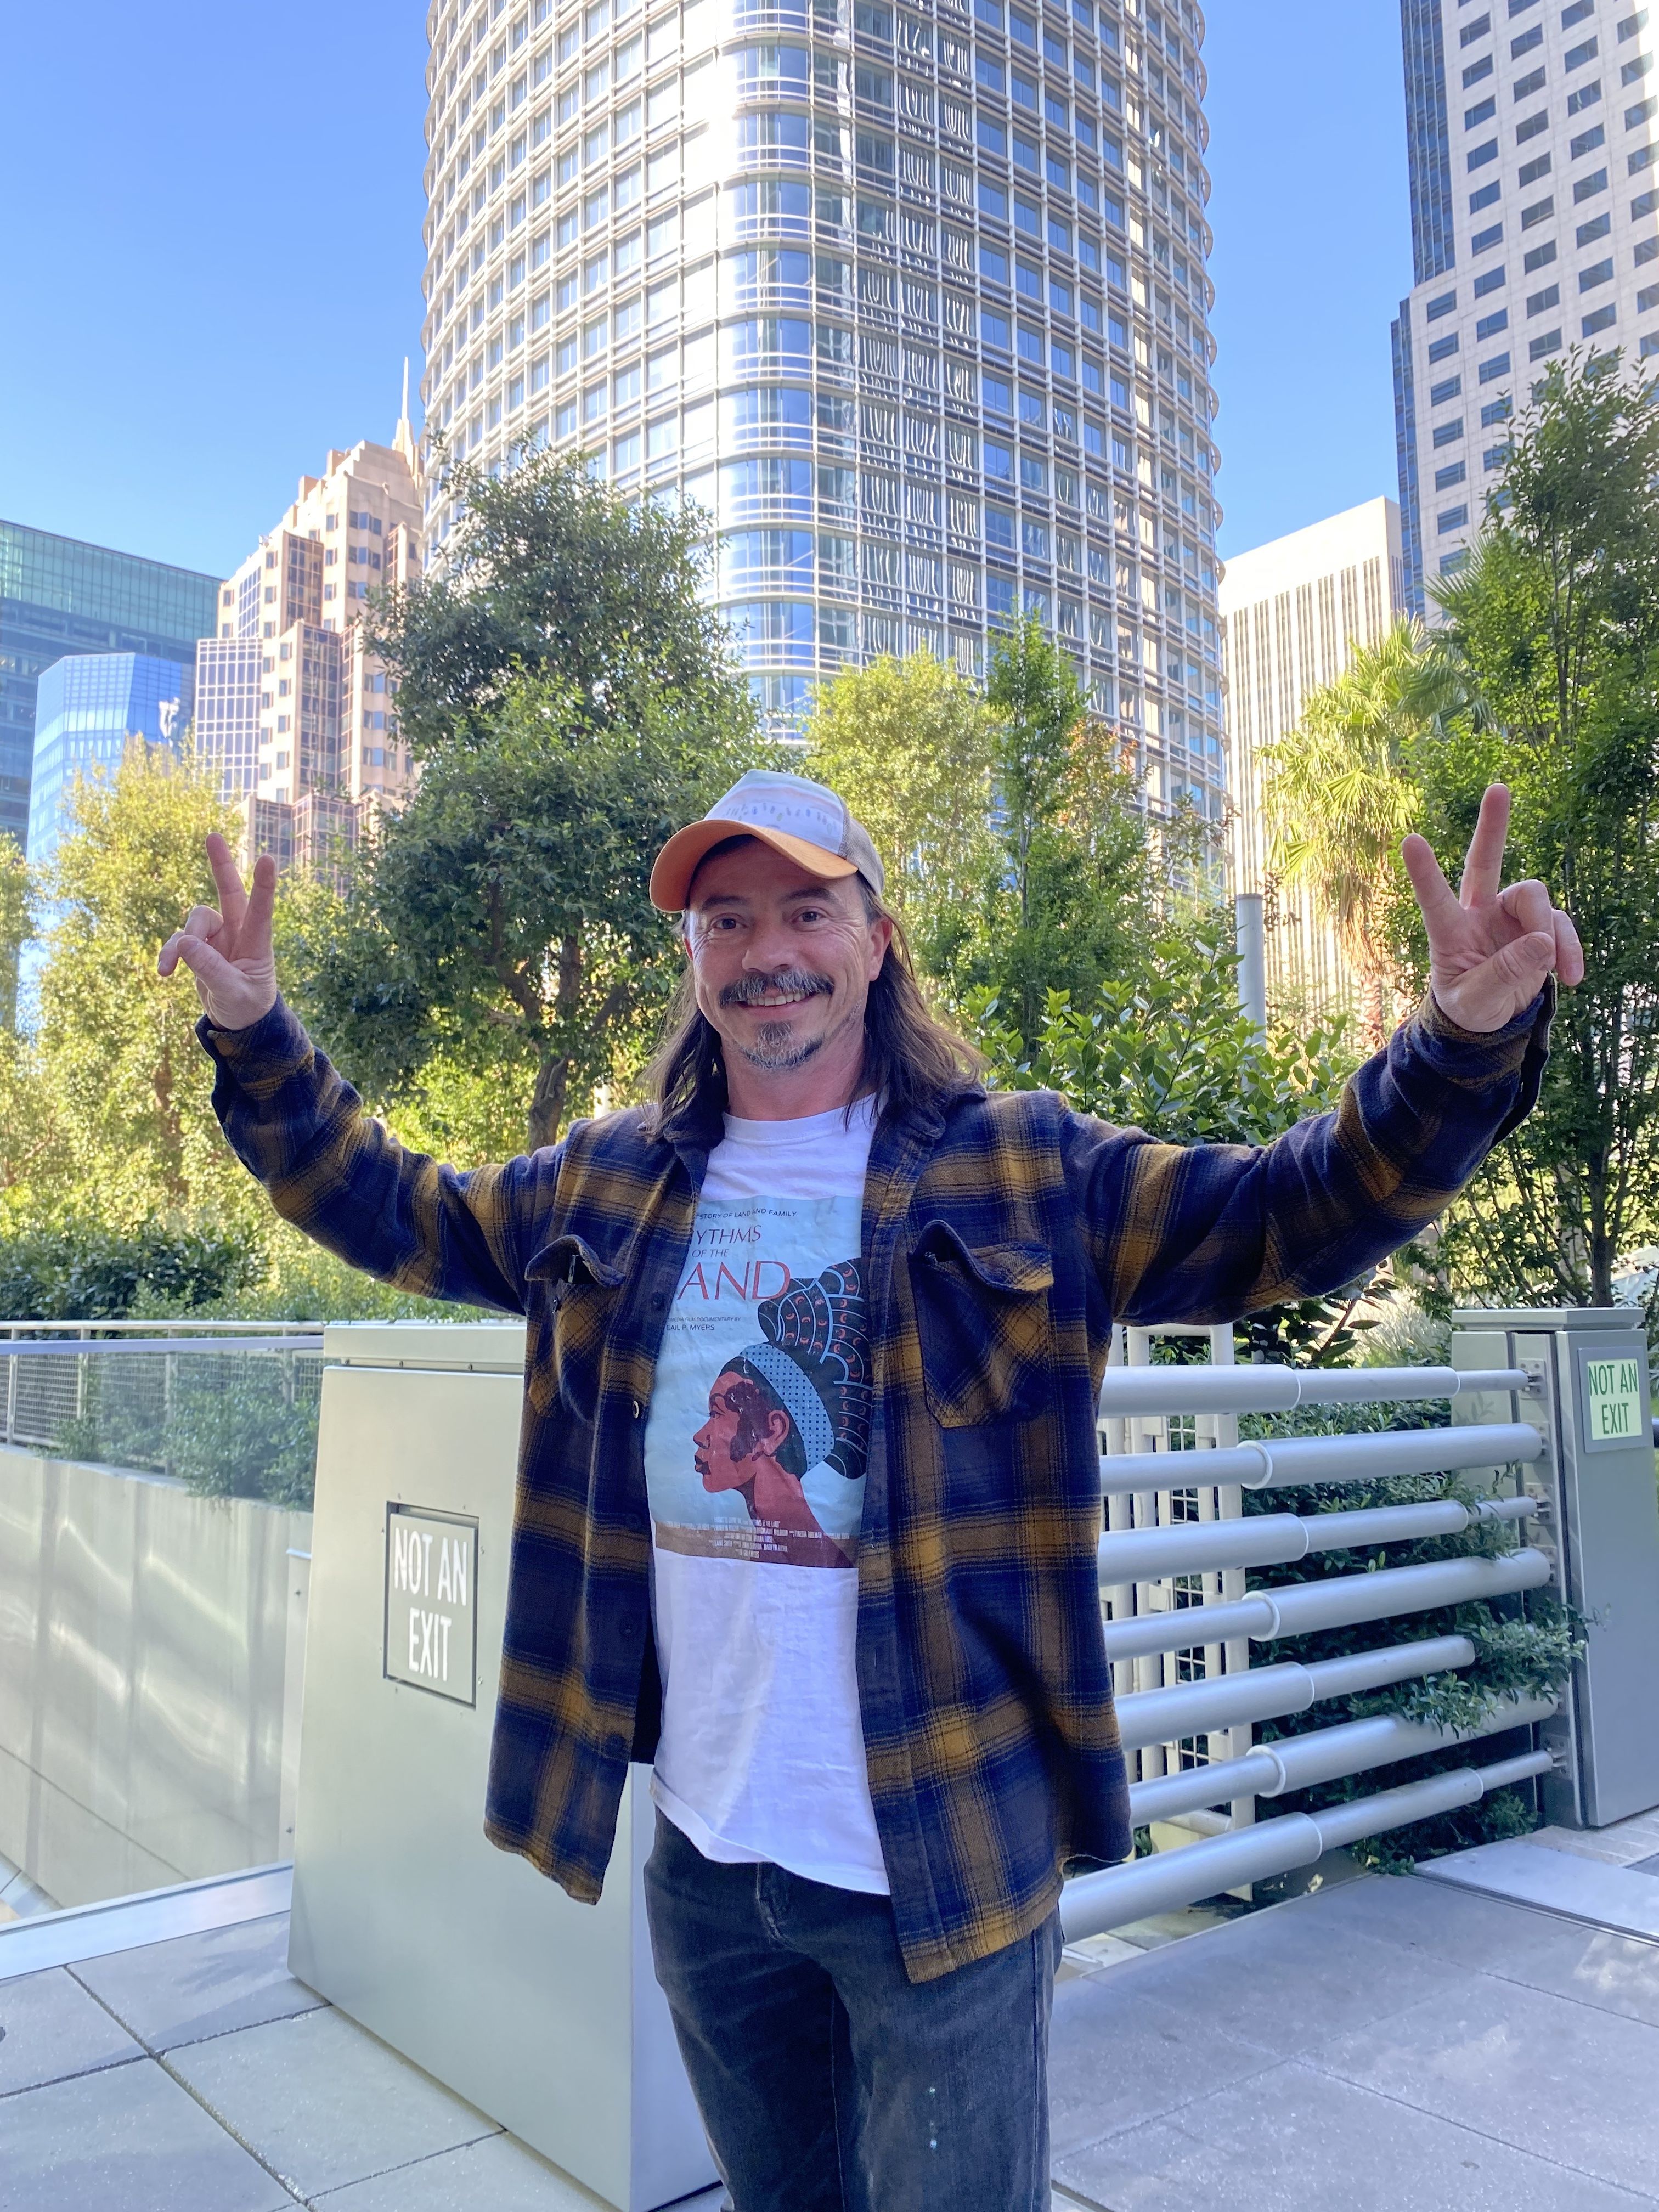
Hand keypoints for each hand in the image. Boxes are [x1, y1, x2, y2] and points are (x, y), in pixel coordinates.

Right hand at [157, 834, 279, 1030]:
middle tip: (213, 835)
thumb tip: (184, 942)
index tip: (268, 859)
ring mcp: (217, 937)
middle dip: (220, 865)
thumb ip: (210, 970)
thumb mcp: (232, 994)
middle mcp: (238, 933)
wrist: (237, 1021)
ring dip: (181, 942)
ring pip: (195, 920)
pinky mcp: (198, 946)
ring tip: (169, 967)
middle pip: (228, 892)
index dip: (264, 885)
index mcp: (257, 943)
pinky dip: (169, 954)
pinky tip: (164, 972)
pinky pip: (179, 941)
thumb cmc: (246, 1007)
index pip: (262, 910)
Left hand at [1401, 784, 1582, 1033]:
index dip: (1424, 872)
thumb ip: (1503, 975)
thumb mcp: (1477, 1002)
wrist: (1491, 1017)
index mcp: (1450, 931)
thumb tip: (1542, 943)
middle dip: (1493, 827)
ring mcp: (1510, 915)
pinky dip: (1569, 950)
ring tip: (1547, 969)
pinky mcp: (1539, 925)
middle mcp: (1479, 913)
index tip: (1410, 840)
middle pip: (1485, 862)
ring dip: (1547, 932)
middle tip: (1498, 788)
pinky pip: (1560, 925)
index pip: (1434, 899)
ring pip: (1535, 897)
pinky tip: (1570, 977)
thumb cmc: (1468, 1007)